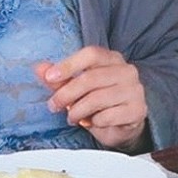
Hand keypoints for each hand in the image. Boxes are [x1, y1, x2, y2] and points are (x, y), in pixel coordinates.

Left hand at [34, 46, 148, 150]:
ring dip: (78, 110)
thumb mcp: (76, 88)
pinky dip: (94, 122)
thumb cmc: (99, 101)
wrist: (123, 124)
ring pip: (97, 98)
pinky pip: (108, 116)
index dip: (68, 64)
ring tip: (72, 116)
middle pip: (90, 78)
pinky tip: (92, 121)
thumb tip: (39, 68)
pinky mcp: (138, 110)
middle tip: (54, 104)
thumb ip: (59, 78)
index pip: (91, 54)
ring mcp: (134, 90)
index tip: (50, 77)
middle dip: (66, 93)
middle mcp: (126, 71)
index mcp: (111, 58)